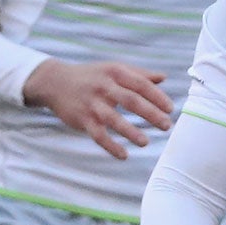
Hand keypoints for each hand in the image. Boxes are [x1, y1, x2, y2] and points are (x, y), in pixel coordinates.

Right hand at [23, 59, 171, 159]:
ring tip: (145, 143)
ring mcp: (92, 104)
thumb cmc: (92, 76)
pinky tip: (123, 155)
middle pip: (131, 100)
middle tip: (167, 126)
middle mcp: (104, 87)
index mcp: (115, 73)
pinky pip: (98, 135)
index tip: (170, 109)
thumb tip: (164, 77)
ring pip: (113, 119)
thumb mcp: (114, 69)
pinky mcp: (82, 119)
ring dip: (130, 132)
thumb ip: (139, 74)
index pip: (141, 84)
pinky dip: (110, 146)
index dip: (157, 96)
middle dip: (150, 114)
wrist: (55, 82)